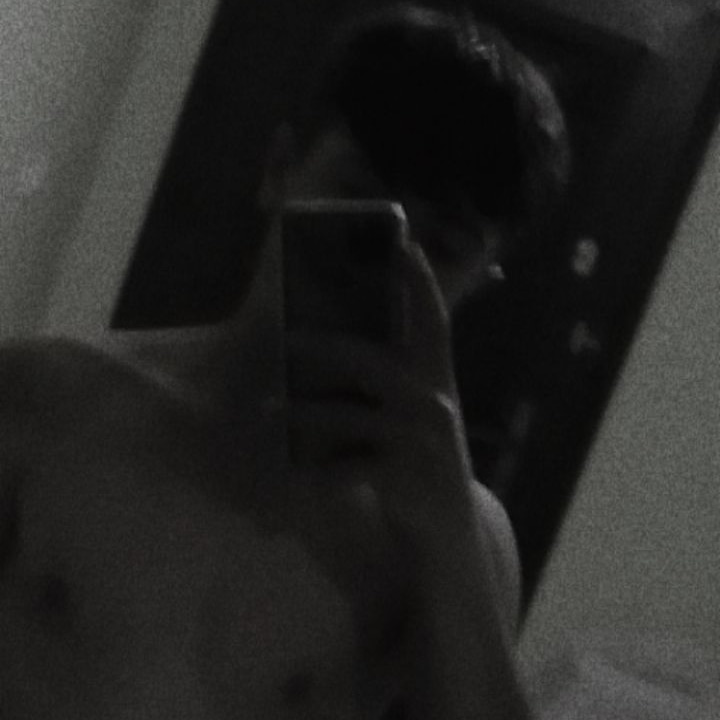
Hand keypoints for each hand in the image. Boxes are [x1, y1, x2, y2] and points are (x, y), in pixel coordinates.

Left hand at [285, 239, 476, 541]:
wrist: (448, 521)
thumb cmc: (423, 454)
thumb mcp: (419, 410)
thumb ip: (395, 377)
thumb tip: (337, 343)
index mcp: (437, 376)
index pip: (434, 320)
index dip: (421, 282)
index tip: (406, 244)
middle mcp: (432, 398)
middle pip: (369, 359)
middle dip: (322, 347)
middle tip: (284, 339)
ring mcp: (420, 436)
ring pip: (347, 413)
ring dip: (303, 411)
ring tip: (270, 408)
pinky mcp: (403, 472)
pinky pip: (346, 466)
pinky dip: (317, 471)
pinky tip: (296, 474)